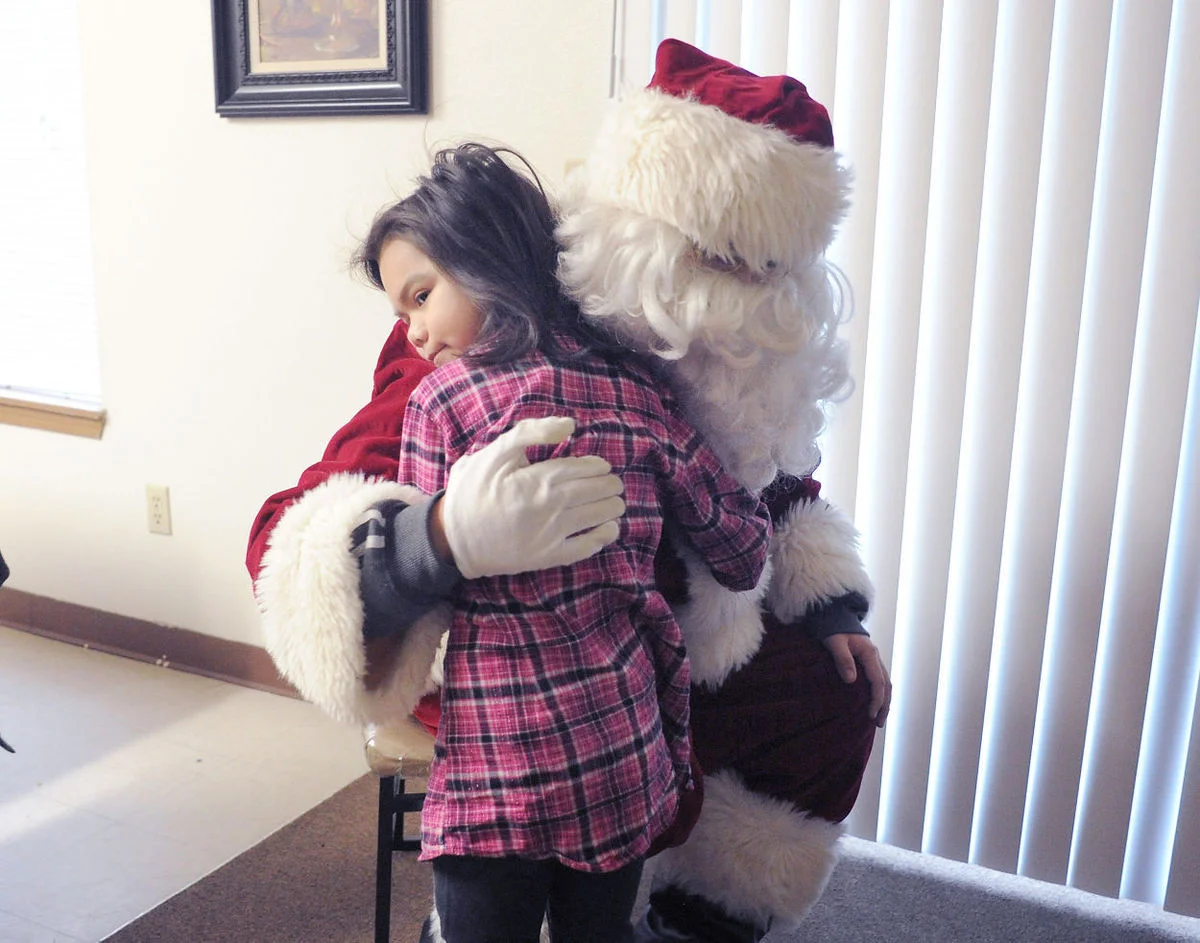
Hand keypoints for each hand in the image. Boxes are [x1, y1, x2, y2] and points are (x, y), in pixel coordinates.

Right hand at [440, 416, 625, 578]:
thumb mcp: (493, 453)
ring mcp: (550, 533)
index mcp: (536, 479)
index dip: (597, 467)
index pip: (581, 468)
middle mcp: (549, 505)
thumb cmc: (473, 491)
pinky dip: (603, 537)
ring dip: (612, 507)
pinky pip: (585, 547)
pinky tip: (610, 529)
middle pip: (594, 491)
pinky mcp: (548, 556)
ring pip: (596, 516)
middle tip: (614, 484)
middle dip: (610, 485)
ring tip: (617, 503)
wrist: (453, 538)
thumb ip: (529, 433)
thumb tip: (569, 425)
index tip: (603, 467)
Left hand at [822, 633, 890, 727]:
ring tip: (878, 719)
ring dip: (884, 701)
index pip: (878, 682)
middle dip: (884, 705)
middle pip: (887, 685)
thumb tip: (851, 681)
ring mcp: (873, 658)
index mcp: (869, 653)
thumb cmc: (832, 627)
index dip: (876, 700)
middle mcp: (875, 657)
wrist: (834, 614)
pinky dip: (879, 693)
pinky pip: (878, 679)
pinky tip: (873, 703)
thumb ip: (842, 659)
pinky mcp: (867, 660)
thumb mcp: (834, 642)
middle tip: (878, 724)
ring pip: (885, 683)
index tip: (870, 715)